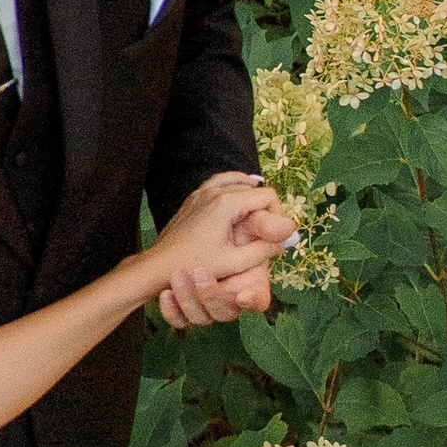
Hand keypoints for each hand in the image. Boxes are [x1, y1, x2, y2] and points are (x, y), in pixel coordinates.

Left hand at [147, 171, 291, 327]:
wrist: (159, 266)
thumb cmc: (194, 265)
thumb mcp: (235, 262)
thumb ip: (264, 249)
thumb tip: (288, 239)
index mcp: (227, 203)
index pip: (267, 195)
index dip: (278, 213)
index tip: (276, 233)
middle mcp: (214, 192)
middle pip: (253, 187)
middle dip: (266, 206)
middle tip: (269, 229)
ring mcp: (201, 193)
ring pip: (235, 180)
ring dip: (250, 192)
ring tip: (260, 208)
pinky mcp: (193, 199)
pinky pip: (218, 183)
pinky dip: (232, 186)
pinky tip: (236, 198)